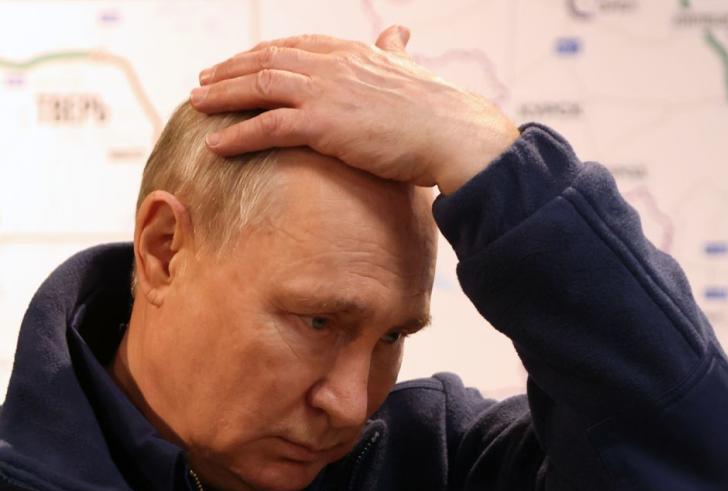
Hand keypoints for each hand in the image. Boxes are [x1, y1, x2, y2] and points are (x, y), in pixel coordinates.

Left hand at [189, 25, 519, 194]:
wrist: (453, 132)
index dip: (261, 54)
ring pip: (259, 87)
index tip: (240, 63)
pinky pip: (267, 126)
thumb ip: (394, 50)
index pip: (295, 46)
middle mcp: (332, 65)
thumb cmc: (438, 110)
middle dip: (230, 70)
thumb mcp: (410, 69)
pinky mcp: (323, 125)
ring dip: (222, 96)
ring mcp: (325, 93)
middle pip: (267, 60)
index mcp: (351, 52)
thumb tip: (398, 32)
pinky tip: (215, 144)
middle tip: (203, 81)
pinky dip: (237, 134)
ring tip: (196, 104)